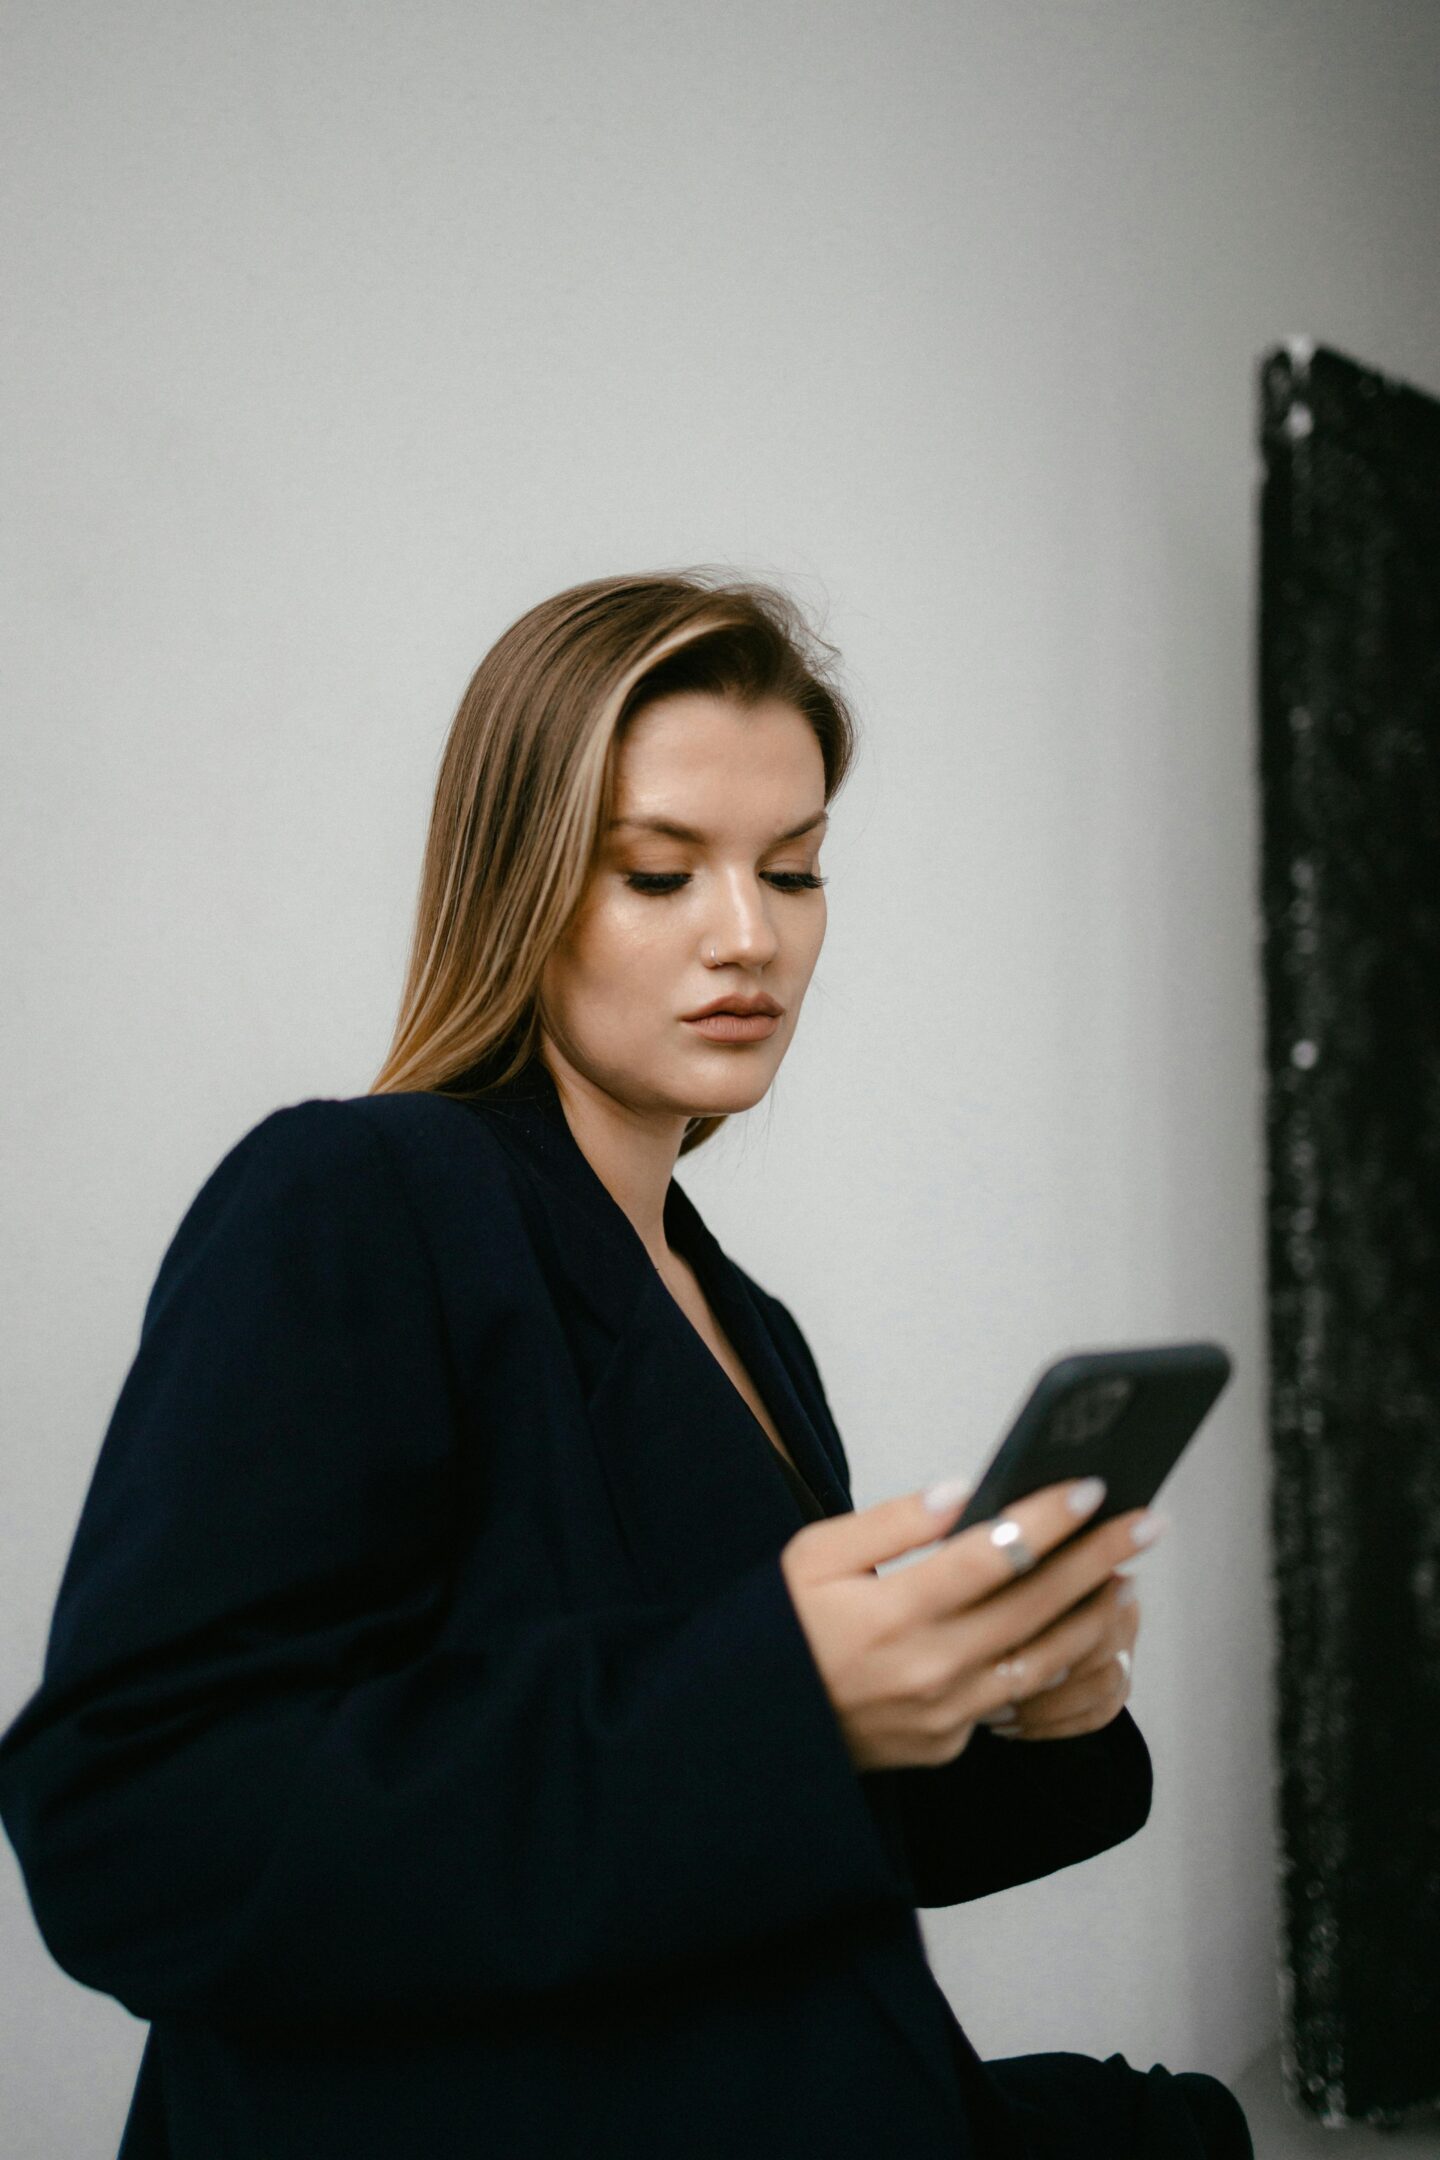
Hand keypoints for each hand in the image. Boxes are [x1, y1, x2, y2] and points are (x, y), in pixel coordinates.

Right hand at [778, 1475, 1164, 1773]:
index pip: (988, 1556)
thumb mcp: (812, 1556)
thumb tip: (962, 1494)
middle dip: (1099, 1558)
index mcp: (889, 1613)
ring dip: (1094, 1614)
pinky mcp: (950, 1744)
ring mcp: (944, 1716)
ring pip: (1043, 1660)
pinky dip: (1054, 1660)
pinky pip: (1016, 1699)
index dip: (1046, 1519)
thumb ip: (889, 1522)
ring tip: (1125, 1574)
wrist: (755, 1734)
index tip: (1093, 1486)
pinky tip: (1077, 1627)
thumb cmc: (780, 1629)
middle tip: (1147, 1522)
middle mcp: (926, 1669)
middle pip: (1035, 1606)